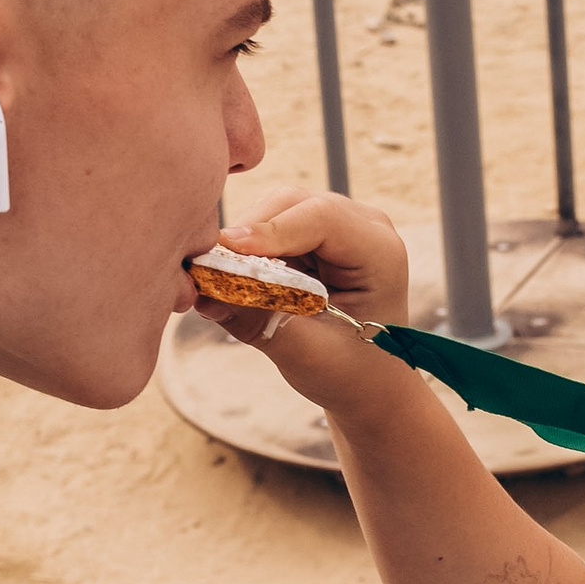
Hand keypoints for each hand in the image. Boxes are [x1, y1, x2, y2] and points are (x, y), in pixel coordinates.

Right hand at [194, 190, 408, 401]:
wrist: (367, 379)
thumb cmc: (349, 371)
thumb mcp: (306, 354)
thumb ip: (257, 321)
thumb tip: (205, 293)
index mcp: (379, 252)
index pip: (321, 217)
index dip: (269, 231)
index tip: (224, 252)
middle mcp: (363, 226)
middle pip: (292, 204)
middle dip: (248, 234)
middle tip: (209, 269)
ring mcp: (339, 224)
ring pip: (275, 209)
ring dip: (243, 241)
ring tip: (221, 278)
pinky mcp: (314, 233)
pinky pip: (270, 224)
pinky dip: (247, 248)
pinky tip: (234, 277)